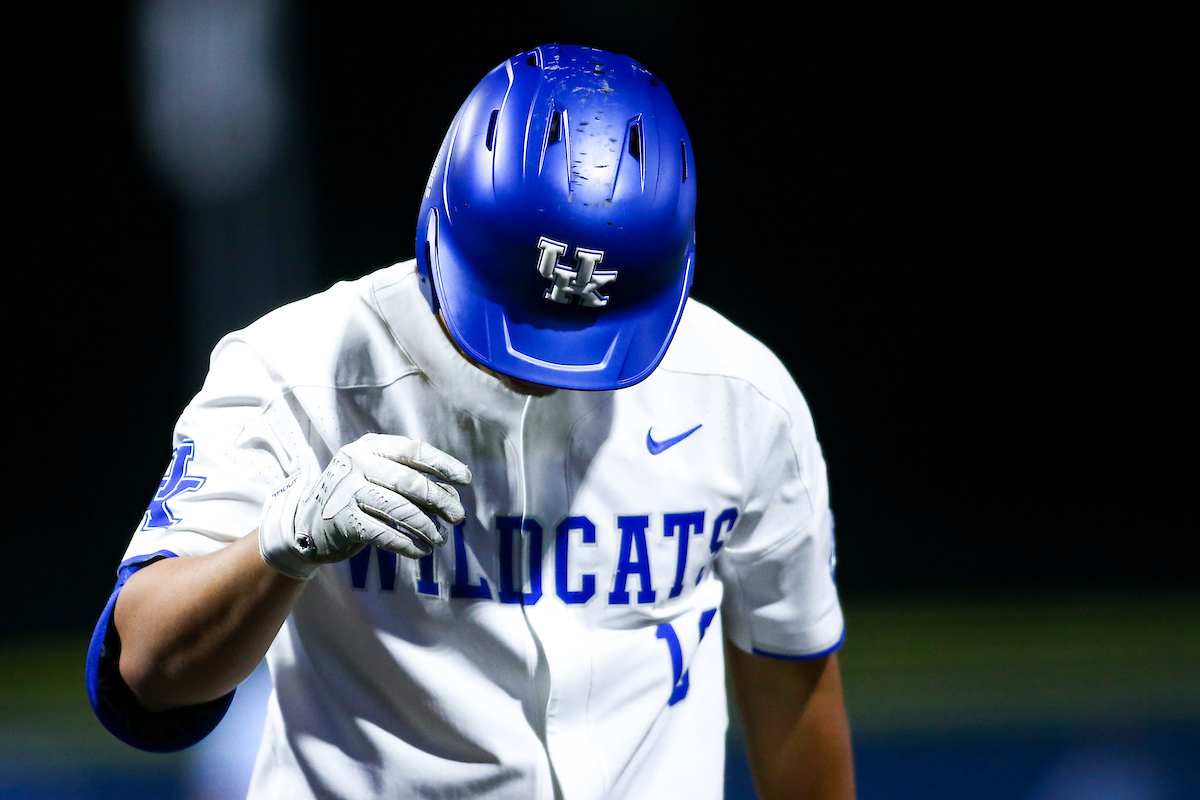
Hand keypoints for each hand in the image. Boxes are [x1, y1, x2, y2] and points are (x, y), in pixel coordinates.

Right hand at [259, 433, 471, 579]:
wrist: (308, 523)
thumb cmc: (357, 497)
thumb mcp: (378, 477)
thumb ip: (411, 480)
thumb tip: (452, 499)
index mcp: (370, 446)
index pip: (414, 450)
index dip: (443, 464)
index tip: (465, 479)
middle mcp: (356, 463)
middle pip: (410, 482)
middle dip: (441, 500)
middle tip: (458, 517)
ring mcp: (346, 492)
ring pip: (400, 510)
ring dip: (428, 527)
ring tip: (440, 539)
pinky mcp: (342, 521)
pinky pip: (385, 534)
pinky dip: (408, 545)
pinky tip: (420, 551)